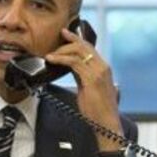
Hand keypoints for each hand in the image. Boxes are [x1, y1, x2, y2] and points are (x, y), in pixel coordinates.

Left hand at [45, 27, 124, 150]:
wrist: (106, 124)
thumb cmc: (97, 110)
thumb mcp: (88, 88)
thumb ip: (81, 76)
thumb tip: (70, 67)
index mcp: (103, 68)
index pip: (89, 48)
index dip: (77, 39)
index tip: (65, 33)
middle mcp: (103, 67)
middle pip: (84, 46)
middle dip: (68, 41)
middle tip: (54, 43)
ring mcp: (99, 72)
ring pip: (78, 52)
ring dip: (62, 51)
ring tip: (50, 55)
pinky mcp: (92, 79)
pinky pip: (74, 63)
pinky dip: (61, 59)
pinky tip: (52, 60)